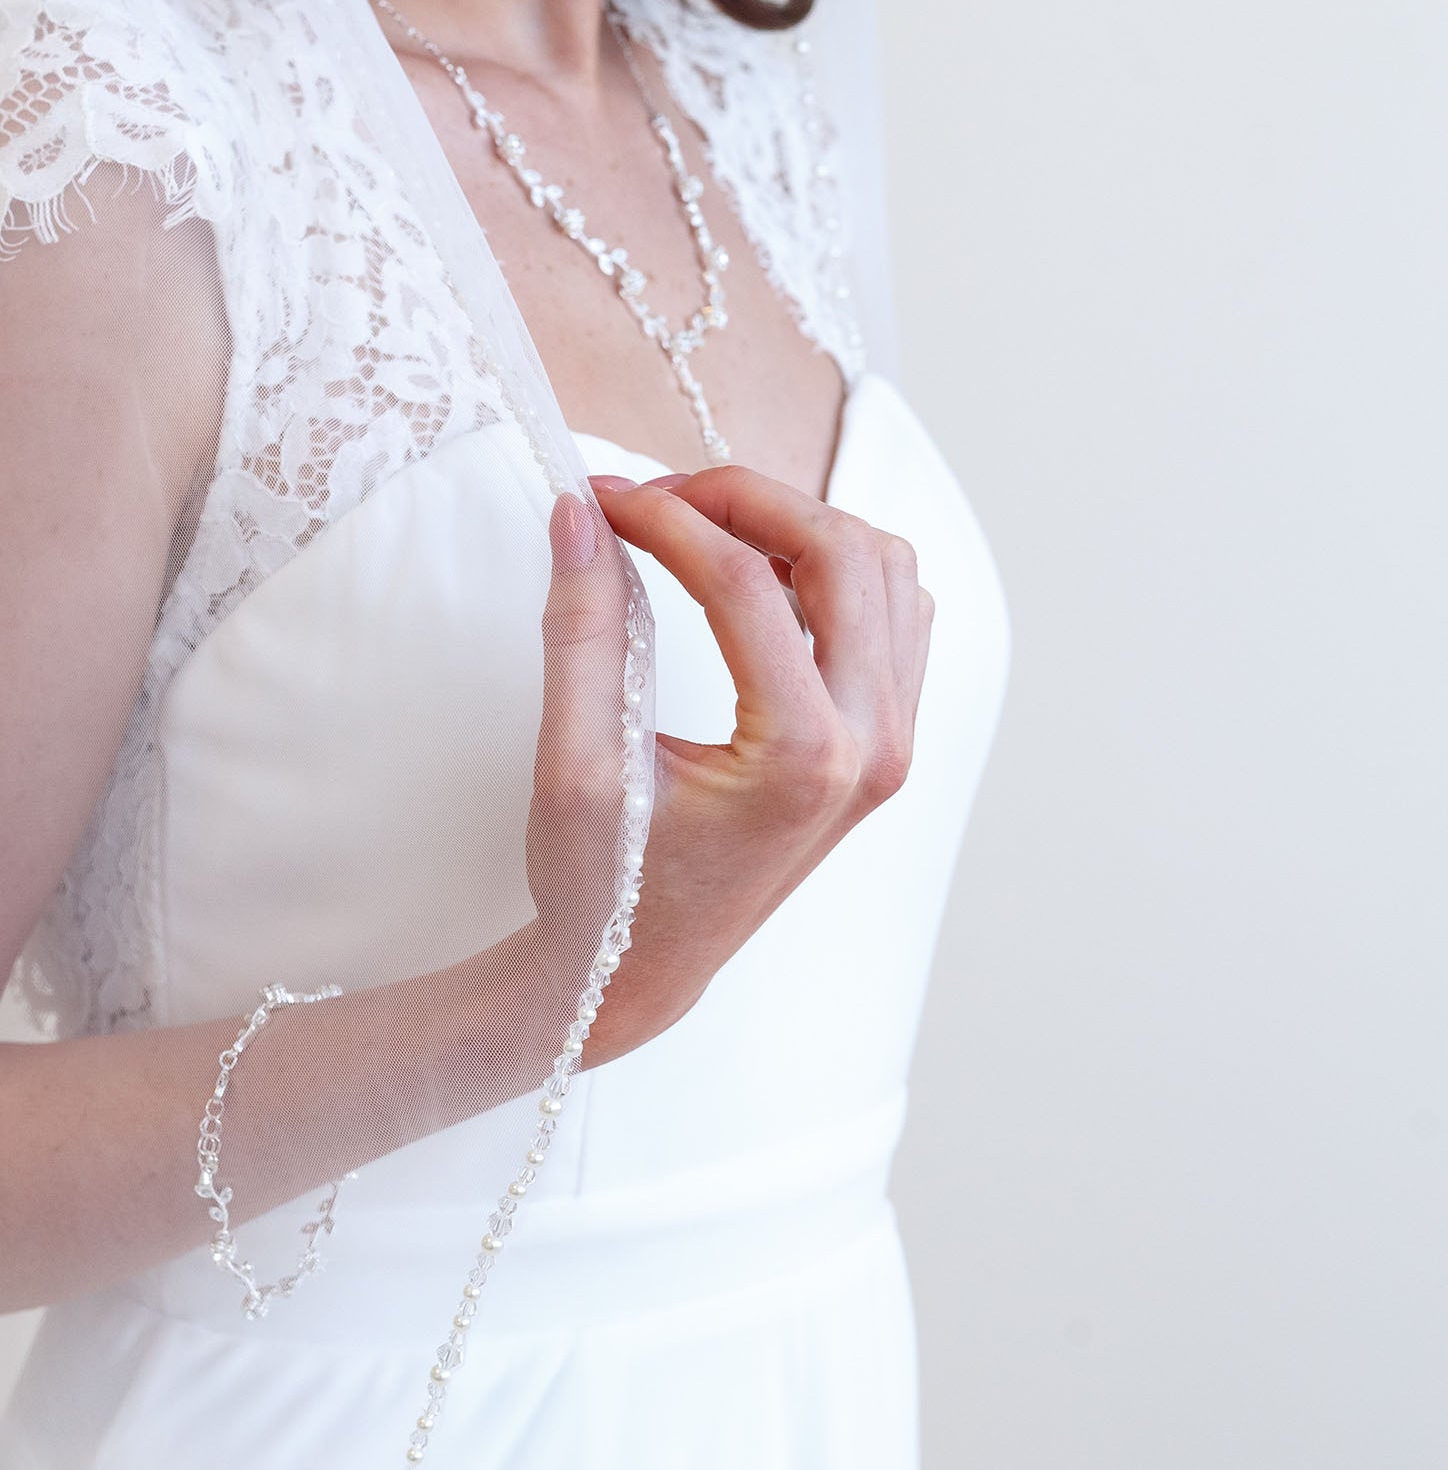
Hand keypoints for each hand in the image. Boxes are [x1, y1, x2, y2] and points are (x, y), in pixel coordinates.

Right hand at [522, 465, 933, 1068]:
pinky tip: (758, 575)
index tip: (599, 499)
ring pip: (885, 570)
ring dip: (797, 526)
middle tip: (656, 498)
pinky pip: (895, 613)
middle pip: (842, 551)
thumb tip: (580, 512)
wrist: (644, 971)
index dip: (663, 518)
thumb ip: (581, 627)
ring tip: (701, 529)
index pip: (743, 582)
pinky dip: (834, 568)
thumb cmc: (604, 884)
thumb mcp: (574, 761)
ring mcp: (893, 745)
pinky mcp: (888, 742)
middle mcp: (872, 747)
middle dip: (744, 500)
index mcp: (801, 758)